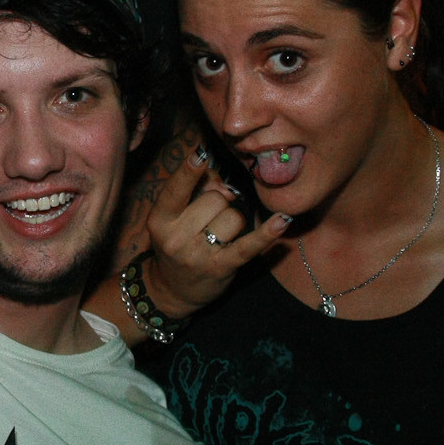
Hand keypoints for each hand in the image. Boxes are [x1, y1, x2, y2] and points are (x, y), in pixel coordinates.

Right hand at [138, 145, 289, 317]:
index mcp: (160, 220)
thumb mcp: (173, 219)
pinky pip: (249, 245)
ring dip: (234, 221)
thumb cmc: (176, 245)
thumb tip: (224, 185)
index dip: (189, 171)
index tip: (201, 153)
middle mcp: (176, 238)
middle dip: (220, 203)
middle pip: (214, 199)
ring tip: (220, 235)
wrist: (171, 290)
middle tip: (210, 219)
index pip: (175, 190)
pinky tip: (283, 221)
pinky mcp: (221, 268)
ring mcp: (198, 254)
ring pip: (234, 217)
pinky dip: (268, 233)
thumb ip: (194, 195)